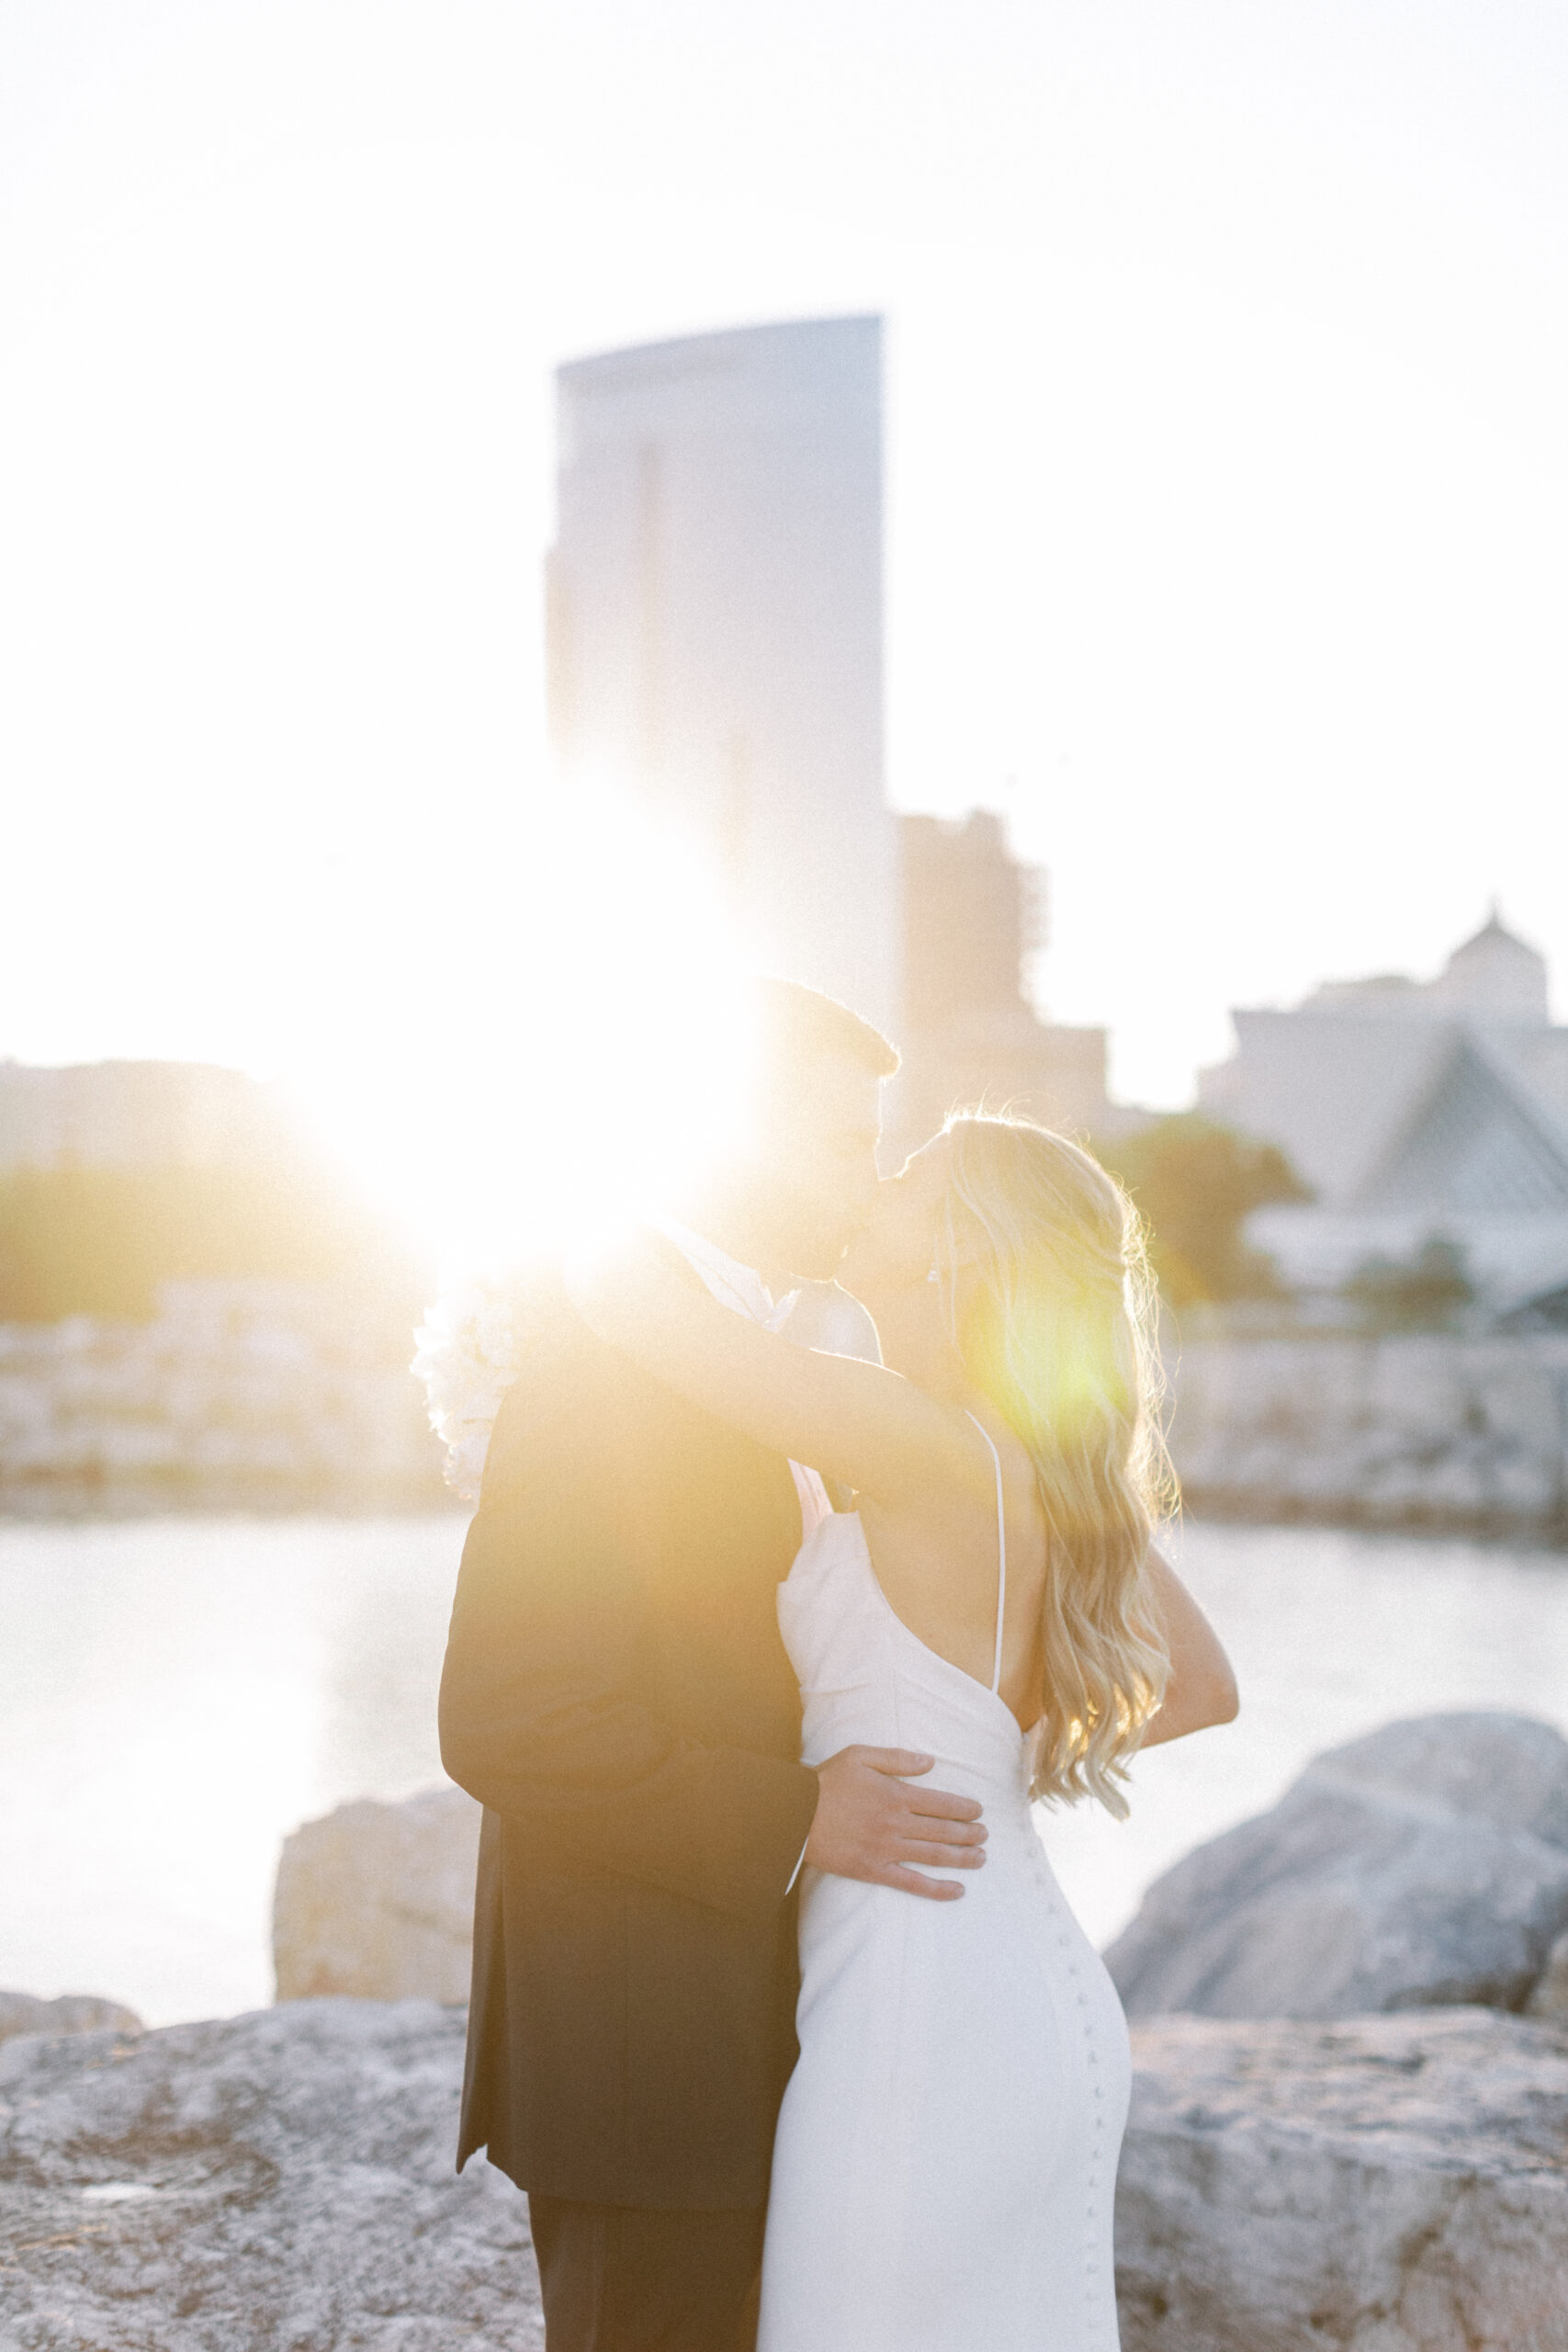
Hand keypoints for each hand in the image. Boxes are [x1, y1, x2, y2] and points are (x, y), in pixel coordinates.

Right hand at [803, 1746, 985, 1901]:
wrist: (794, 1814)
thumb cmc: (826, 1782)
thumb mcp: (860, 1755)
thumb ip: (897, 1758)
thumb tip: (930, 1762)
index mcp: (895, 1794)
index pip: (940, 1803)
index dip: (964, 1808)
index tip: (979, 1811)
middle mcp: (896, 1824)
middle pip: (943, 1831)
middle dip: (969, 1833)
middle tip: (986, 1835)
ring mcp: (886, 1850)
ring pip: (934, 1856)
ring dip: (962, 1858)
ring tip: (981, 1858)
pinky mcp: (874, 1871)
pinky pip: (912, 1883)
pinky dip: (937, 1889)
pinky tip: (957, 1890)